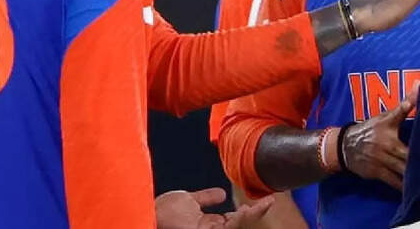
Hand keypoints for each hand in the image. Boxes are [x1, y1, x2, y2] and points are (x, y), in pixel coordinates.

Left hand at [155, 188, 272, 228]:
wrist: (150, 216)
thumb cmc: (162, 211)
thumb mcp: (187, 200)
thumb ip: (205, 198)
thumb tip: (222, 193)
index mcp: (205, 224)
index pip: (230, 220)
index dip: (245, 211)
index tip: (256, 202)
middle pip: (237, 223)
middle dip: (254, 213)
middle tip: (269, 201)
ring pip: (237, 225)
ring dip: (253, 213)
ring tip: (267, 203)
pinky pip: (232, 226)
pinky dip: (244, 217)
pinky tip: (252, 208)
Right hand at [341, 93, 416, 189]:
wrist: (344, 145)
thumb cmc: (370, 129)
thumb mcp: (386, 116)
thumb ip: (405, 105)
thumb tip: (419, 86)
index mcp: (390, 134)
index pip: (410, 141)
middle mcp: (386, 149)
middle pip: (408, 159)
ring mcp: (381, 163)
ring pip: (402, 173)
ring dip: (415, 177)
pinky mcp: (377, 174)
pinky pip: (393, 183)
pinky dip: (403, 187)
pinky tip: (415, 189)